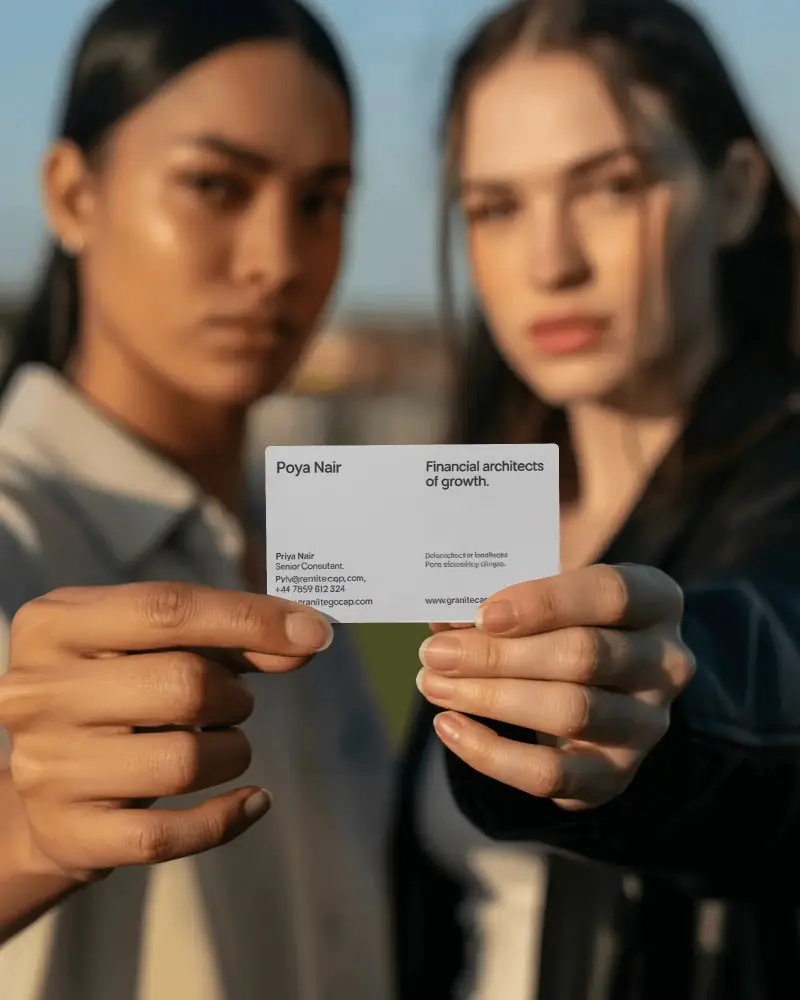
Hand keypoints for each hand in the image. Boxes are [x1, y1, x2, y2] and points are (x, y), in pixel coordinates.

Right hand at [0, 582, 332, 880]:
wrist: (47, 779)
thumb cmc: (117, 691)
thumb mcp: (153, 646)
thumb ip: (228, 637)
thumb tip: (306, 637)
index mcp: (54, 624)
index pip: (167, 609)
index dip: (251, 618)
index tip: (314, 632)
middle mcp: (37, 692)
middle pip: (183, 684)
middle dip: (234, 695)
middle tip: (233, 701)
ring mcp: (47, 767)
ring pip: (184, 762)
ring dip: (231, 751)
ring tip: (220, 742)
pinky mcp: (69, 833)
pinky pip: (170, 836)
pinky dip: (228, 818)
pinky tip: (252, 800)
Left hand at [417, 564, 693, 809]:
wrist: (607, 689)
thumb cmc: (567, 623)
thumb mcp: (550, 598)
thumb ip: (506, 602)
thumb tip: (445, 623)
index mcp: (656, 601)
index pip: (611, 594)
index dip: (545, 602)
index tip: (483, 614)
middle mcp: (666, 664)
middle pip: (584, 656)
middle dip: (498, 656)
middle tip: (435, 653)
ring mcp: (646, 725)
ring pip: (570, 712)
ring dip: (491, 699)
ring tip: (434, 684)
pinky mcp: (615, 776)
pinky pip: (552, 774)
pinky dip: (491, 753)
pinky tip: (449, 726)